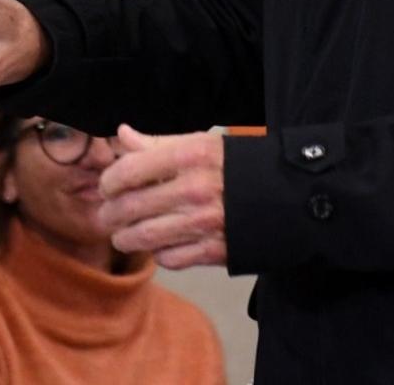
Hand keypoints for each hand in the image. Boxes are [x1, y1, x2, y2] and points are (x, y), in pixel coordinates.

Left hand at [98, 125, 226, 269]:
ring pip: (144, 237)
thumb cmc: (237, 165)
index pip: (129, 171)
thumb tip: (122, 136)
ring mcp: (204, 223)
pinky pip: (170, 258)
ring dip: (125, 238)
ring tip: (122, 235)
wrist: (287, 195)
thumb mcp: (201, 143)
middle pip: (131, 208)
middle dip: (110, 214)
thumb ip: (157, 144)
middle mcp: (194, 190)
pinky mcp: (214, 251)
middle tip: (106, 215)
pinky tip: (157, 246)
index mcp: (189, 157)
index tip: (106, 186)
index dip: (109, 181)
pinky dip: (158, 254)